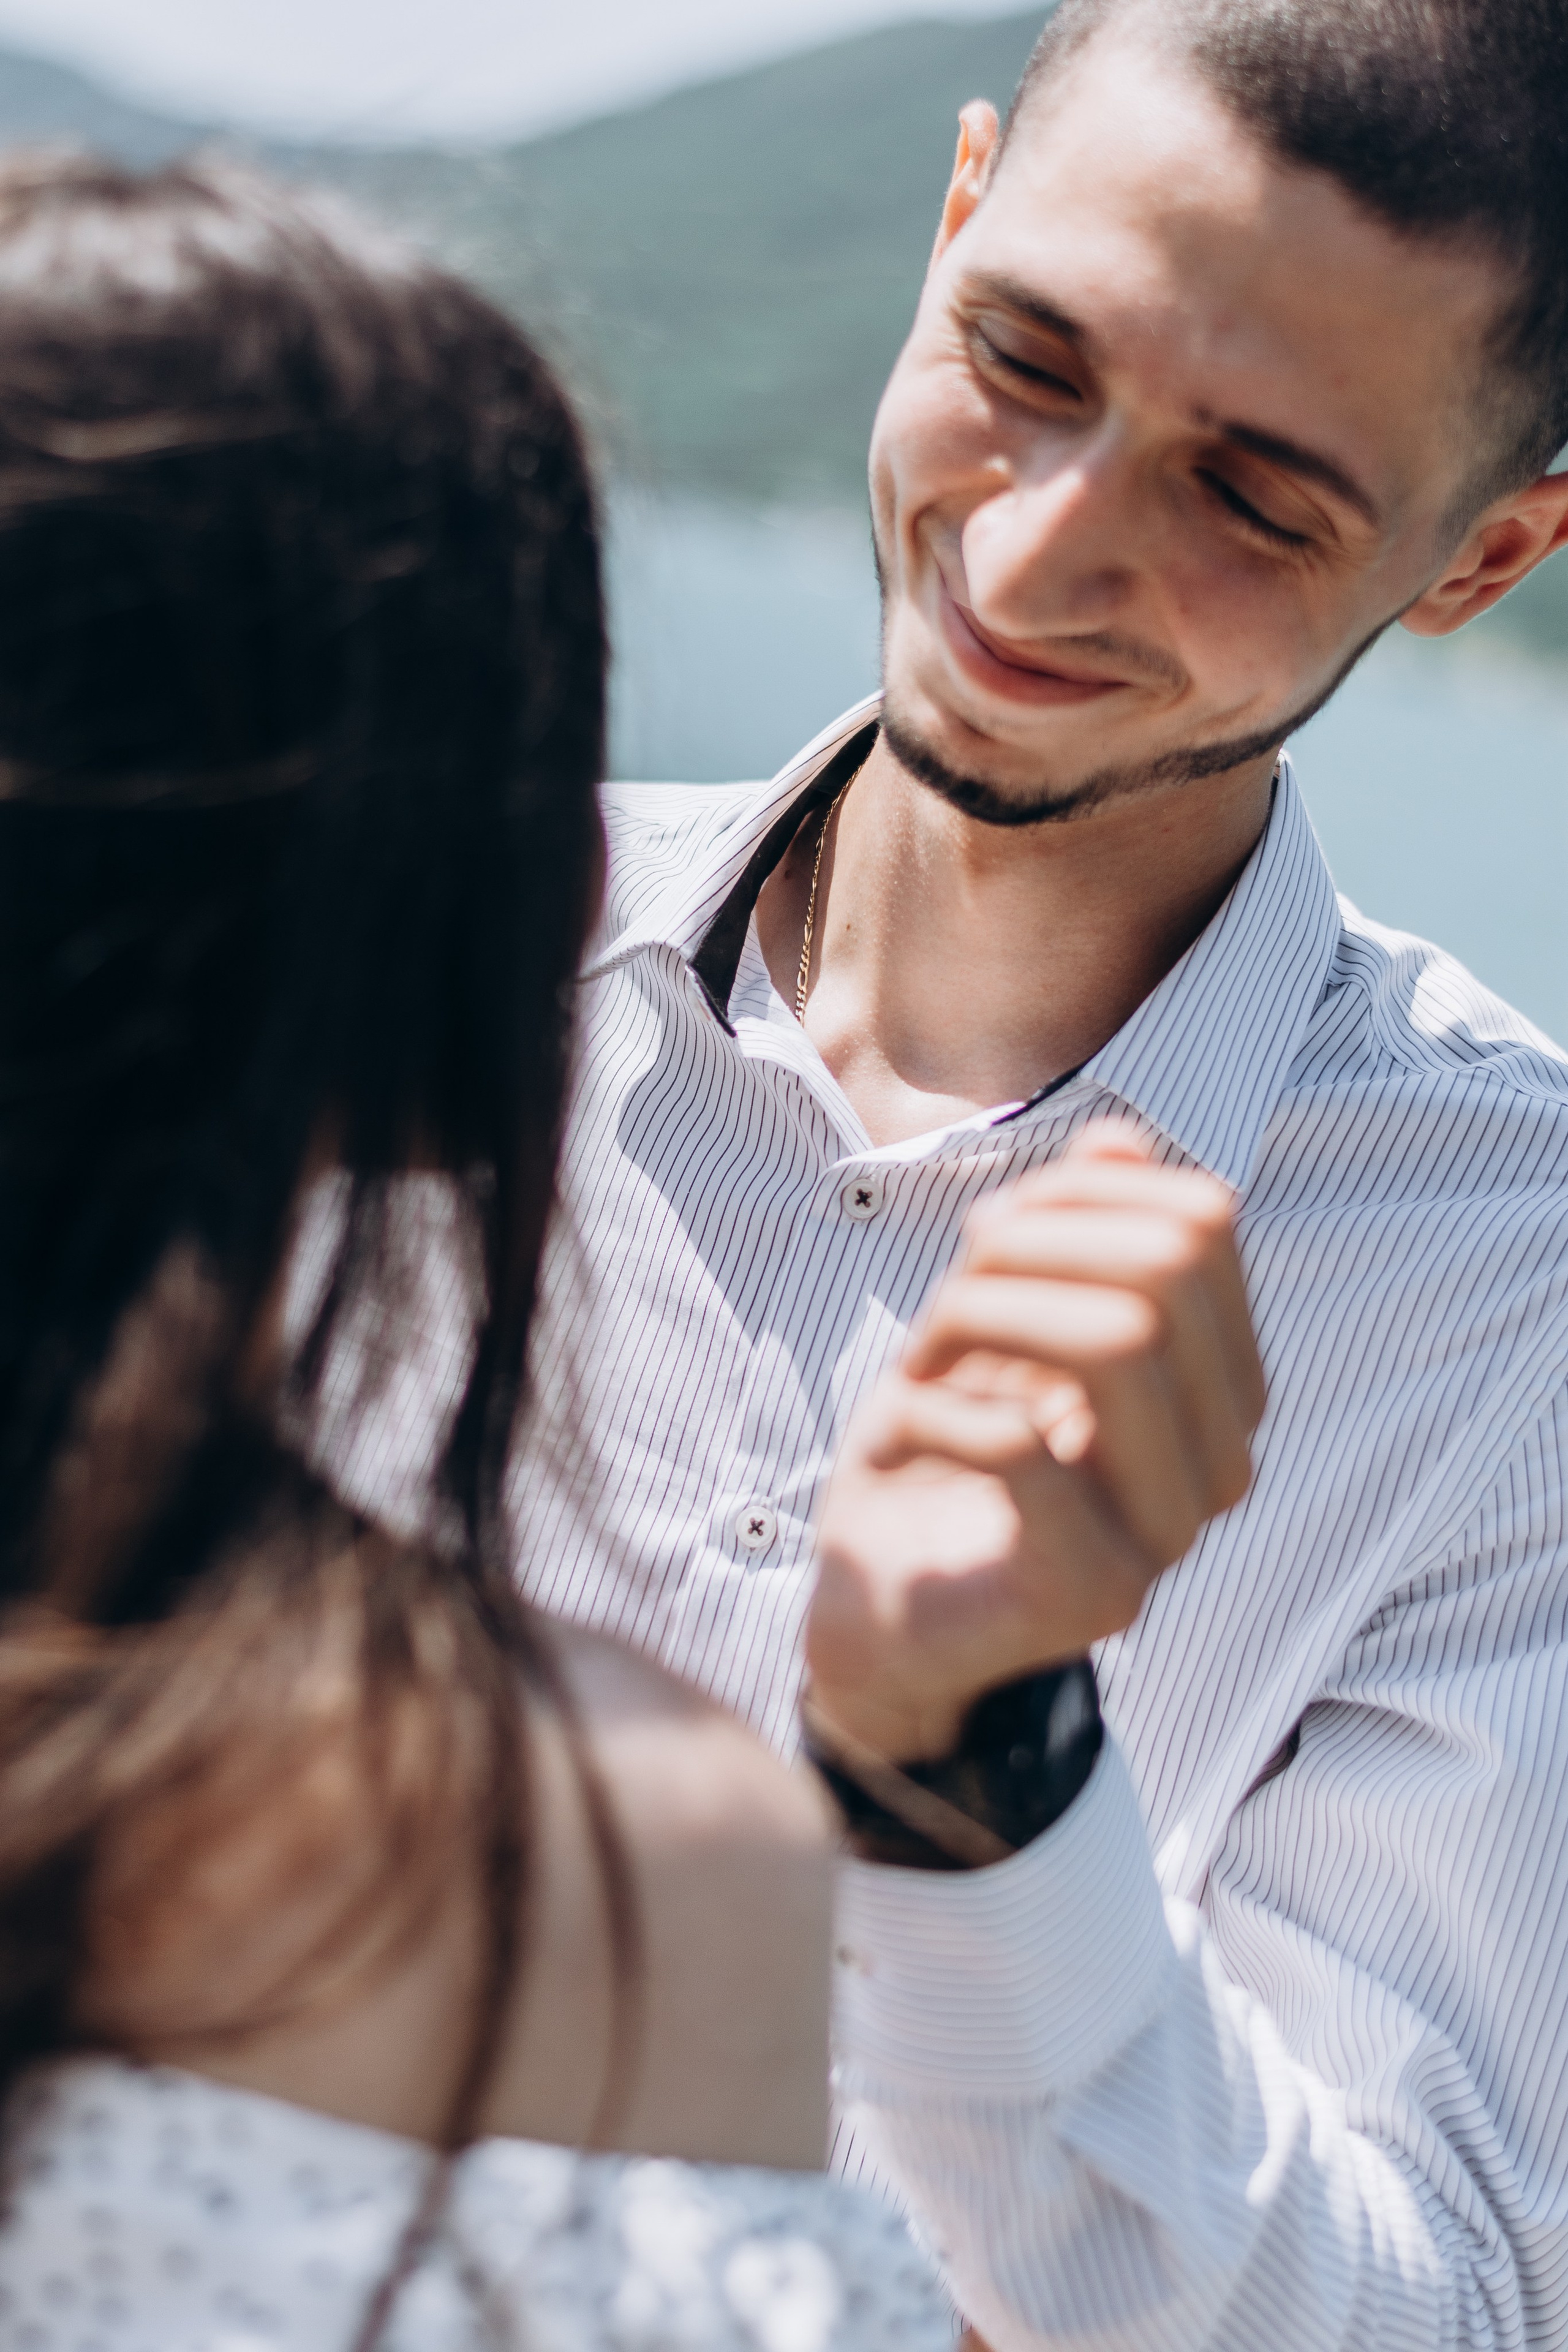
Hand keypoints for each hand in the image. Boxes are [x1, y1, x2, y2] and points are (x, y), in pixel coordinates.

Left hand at [806, 1123, 1265, 1761]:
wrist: (885, 1611)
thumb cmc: (946, 1452)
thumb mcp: (1000, 1317)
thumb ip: (1069, 1233)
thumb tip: (1122, 1141)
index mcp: (1222, 1384)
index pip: (1203, 1221)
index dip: (1077, 1194)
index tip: (985, 1239)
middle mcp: (1224, 1461)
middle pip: (1163, 1270)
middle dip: (1024, 1251)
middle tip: (945, 1300)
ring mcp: (1169, 1536)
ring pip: (1114, 1340)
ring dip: (982, 1320)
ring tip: (922, 1360)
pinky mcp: (1094, 1595)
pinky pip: (1017, 1445)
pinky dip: (930, 1413)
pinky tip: (899, 1438)